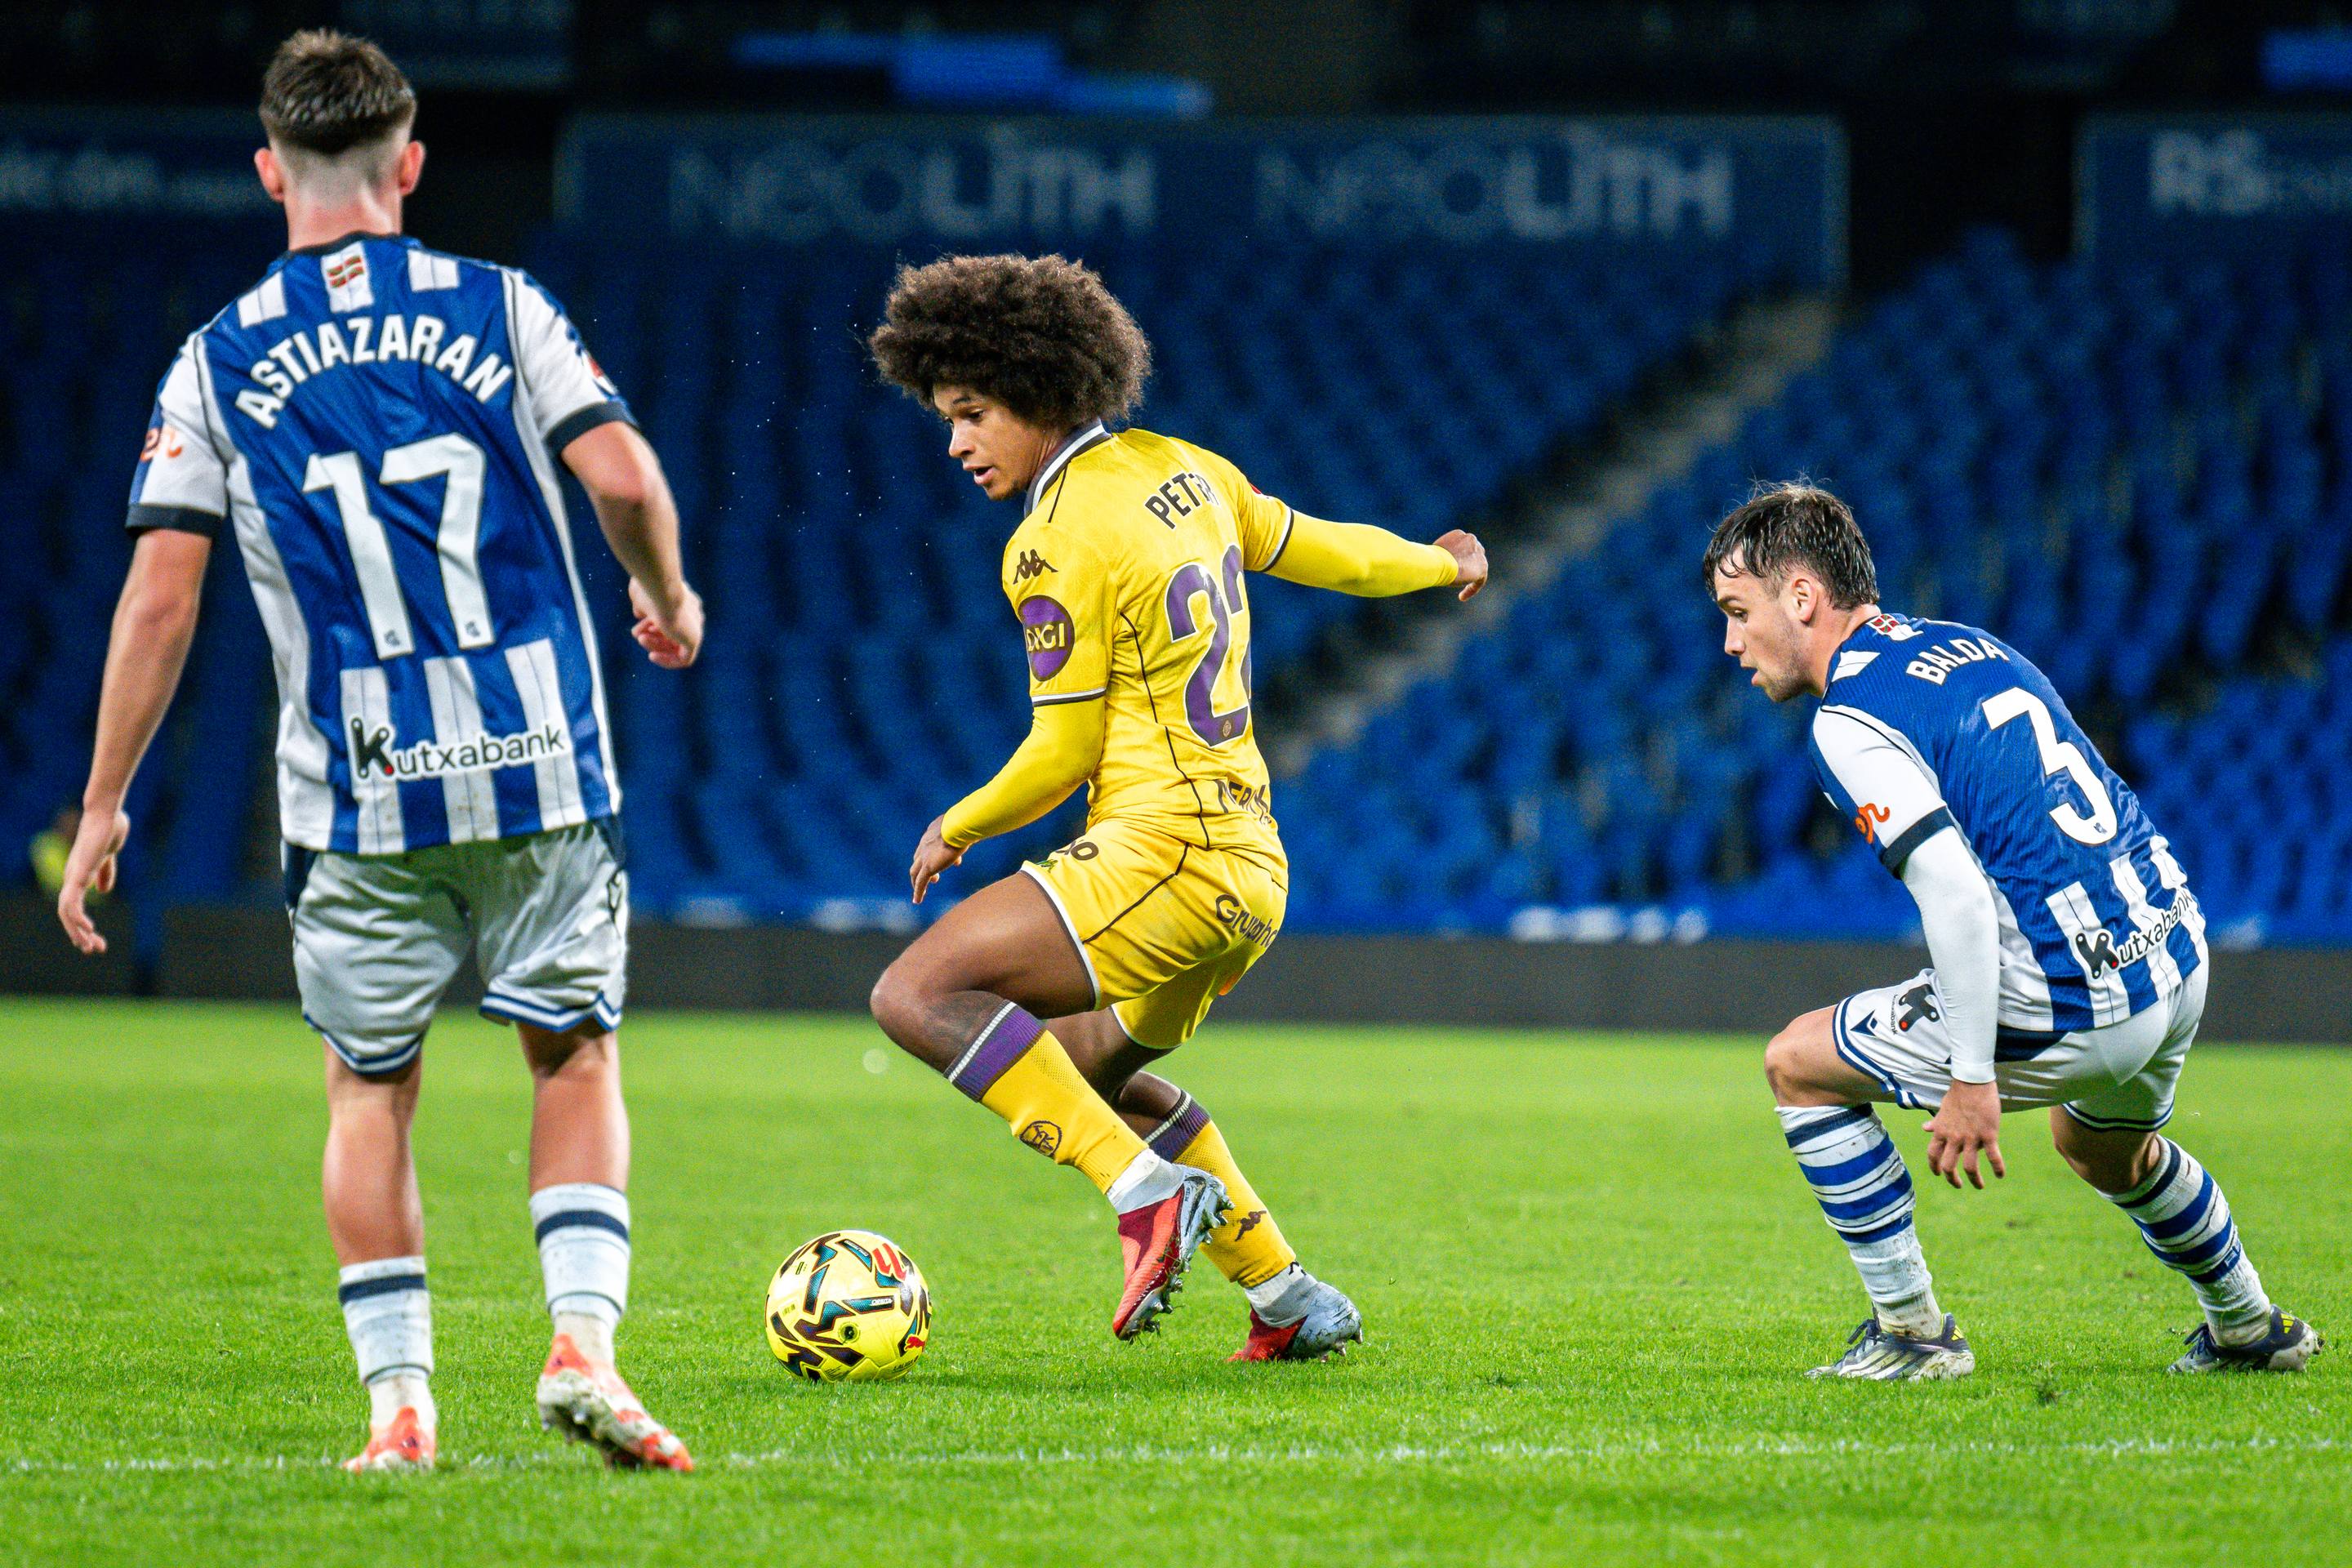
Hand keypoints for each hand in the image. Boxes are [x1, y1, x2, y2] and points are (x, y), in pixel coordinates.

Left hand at [57, 807, 129, 954]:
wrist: (107, 813)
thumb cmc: (109, 828)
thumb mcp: (109, 855)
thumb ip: (106, 872)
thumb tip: (103, 890)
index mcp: (79, 875)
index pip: (73, 906)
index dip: (81, 925)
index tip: (95, 940)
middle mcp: (72, 878)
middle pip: (68, 914)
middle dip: (79, 935)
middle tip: (94, 950)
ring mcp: (74, 876)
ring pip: (67, 913)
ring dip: (77, 932)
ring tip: (91, 946)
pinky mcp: (79, 874)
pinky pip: (72, 902)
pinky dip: (78, 919)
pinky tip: (89, 929)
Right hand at [629, 578, 702, 668]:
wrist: (659, 587)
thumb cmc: (648, 588)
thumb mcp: (641, 596)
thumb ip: (643, 605)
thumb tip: (640, 614)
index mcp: (684, 600)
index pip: (670, 618)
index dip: (652, 623)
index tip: (640, 622)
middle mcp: (693, 613)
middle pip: (672, 633)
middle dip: (652, 636)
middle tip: (638, 635)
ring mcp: (695, 627)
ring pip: (675, 645)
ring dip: (654, 645)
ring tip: (641, 639)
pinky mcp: (694, 640)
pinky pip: (684, 659)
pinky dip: (667, 661)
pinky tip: (653, 656)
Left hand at [909, 815, 963, 904]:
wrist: (959, 826)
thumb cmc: (966, 823)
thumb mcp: (967, 827)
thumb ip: (969, 830)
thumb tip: (978, 831)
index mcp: (933, 832)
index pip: (931, 845)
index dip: (936, 855)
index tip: (948, 860)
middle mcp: (925, 843)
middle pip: (918, 859)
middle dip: (924, 868)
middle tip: (935, 878)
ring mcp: (925, 856)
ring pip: (915, 872)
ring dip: (918, 882)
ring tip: (922, 892)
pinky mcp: (928, 867)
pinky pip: (920, 882)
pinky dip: (918, 892)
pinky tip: (918, 901)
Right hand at [1435, 529, 1487, 600]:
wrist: (1439, 563)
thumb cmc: (1429, 559)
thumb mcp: (1431, 554)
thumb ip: (1438, 556)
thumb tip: (1430, 563)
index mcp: (1459, 535)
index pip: (1463, 545)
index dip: (1459, 555)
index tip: (1452, 565)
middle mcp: (1471, 541)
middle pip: (1474, 553)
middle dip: (1468, 564)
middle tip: (1459, 577)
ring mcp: (1479, 554)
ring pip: (1478, 567)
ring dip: (1470, 578)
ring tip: (1460, 592)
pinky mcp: (1483, 568)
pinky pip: (1480, 581)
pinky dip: (1472, 589)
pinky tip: (1462, 597)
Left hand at [1924, 1079, 2005, 1189]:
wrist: (1973, 1083)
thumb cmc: (1958, 1095)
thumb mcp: (1942, 1110)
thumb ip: (1936, 1123)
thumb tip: (1924, 1128)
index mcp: (1941, 1132)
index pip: (1932, 1155)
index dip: (1934, 1167)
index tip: (1938, 1174)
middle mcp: (1953, 1138)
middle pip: (1948, 1166)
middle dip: (1952, 1179)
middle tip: (1958, 1185)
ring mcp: (1970, 1138)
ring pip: (1969, 1167)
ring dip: (1974, 1180)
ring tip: (1979, 1186)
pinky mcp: (1988, 1135)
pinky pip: (1993, 1157)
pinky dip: (1997, 1168)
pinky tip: (2000, 1175)